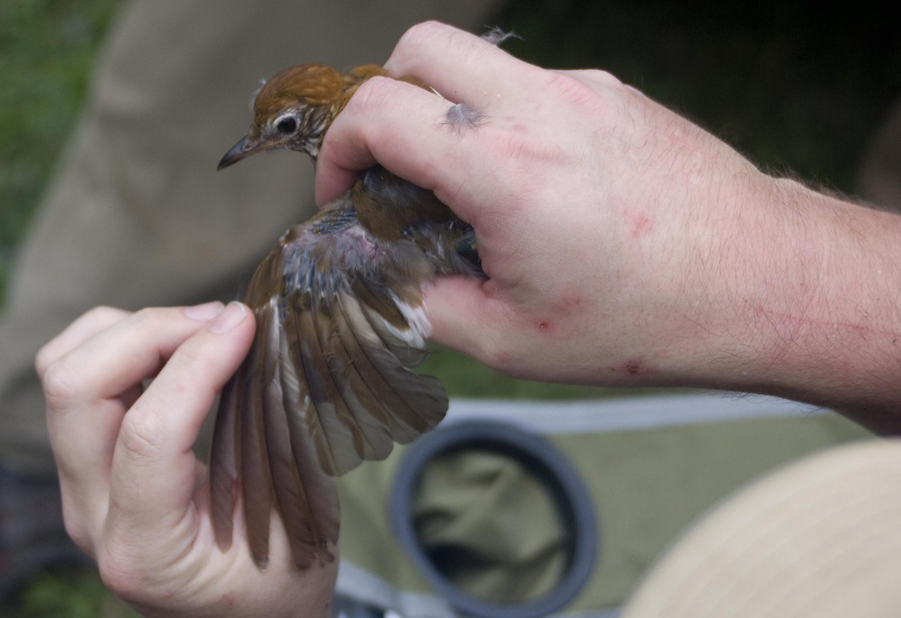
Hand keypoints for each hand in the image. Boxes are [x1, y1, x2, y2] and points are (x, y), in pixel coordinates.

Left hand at [37, 303, 336, 617]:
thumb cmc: (277, 584)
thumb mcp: (294, 528)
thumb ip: (272, 442)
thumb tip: (251, 338)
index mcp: (146, 549)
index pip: (148, 435)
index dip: (197, 363)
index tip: (247, 325)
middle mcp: (93, 516)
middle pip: (74, 389)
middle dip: (150, 330)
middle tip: (223, 321)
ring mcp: (79, 488)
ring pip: (61, 370)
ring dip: (128, 329)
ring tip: (198, 327)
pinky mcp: (83, 464)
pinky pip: (75, 376)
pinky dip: (120, 340)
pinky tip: (175, 345)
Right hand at [316, 22, 900, 423]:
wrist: (763, 283)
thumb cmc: (647, 319)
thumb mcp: (511, 339)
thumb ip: (422, 305)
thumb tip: (381, 280)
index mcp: (504, 169)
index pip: (379, 111)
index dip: (338, 149)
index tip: (344, 192)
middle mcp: (542, 109)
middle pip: (422, 47)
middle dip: (384, 98)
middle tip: (391, 165)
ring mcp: (584, 91)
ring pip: (478, 62)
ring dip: (444, 109)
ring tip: (464, 187)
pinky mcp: (613, 95)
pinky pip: (531, 85)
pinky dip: (501, 120)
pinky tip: (528, 186)